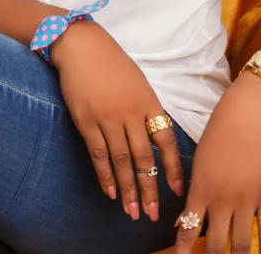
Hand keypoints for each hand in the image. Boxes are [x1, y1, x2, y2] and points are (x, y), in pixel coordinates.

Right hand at [49, 19, 184, 220]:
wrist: (83, 46)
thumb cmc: (112, 63)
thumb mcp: (138, 82)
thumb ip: (146, 109)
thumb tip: (154, 138)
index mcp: (148, 101)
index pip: (165, 139)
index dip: (172, 166)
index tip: (177, 189)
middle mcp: (130, 111)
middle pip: (143, 157)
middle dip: (150, 187)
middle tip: (153, 214)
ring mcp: (107, 117)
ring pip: (121, 160)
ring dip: (128, 189)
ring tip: (133, 211)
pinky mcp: (86, 120)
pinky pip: (98, 154)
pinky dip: (105, 175)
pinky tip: (110, 192)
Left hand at [173, 75, 260, 252]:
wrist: (248, 114)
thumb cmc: (219, 134)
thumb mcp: (199, 162)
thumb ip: (193, 195)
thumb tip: (181, 224)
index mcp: (200, 189)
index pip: (187, 231)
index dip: (183, 253)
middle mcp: (221, 199)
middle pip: (215, 245)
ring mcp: (246, 199)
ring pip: (241, 244)